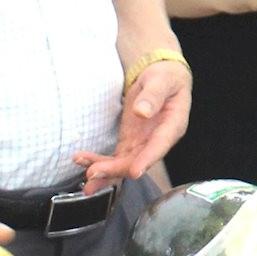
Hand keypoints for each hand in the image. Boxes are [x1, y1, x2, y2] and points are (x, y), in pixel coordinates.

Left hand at [73, 61, 192, 191]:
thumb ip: (153, 95)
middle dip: (115, 170)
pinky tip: (83, 162)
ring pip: (124, 164)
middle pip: (137, 161)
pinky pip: (115, 158)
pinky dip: (99, 162)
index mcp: (172, 126)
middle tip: (93, 173)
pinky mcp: (130, 144)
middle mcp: (158, 141)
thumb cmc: (166, 78)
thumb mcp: (161, 80)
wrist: (161, 80)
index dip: (147, 160)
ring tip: (86, 177)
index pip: (159, 146)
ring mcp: (142, 144)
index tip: (134, 172)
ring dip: (105, 172)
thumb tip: (142, 111)